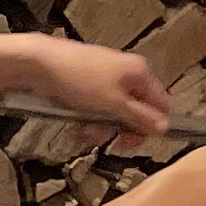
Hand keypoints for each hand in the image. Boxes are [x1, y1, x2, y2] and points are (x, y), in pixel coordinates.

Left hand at [23, 37, 169, 140]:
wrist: (39, 63)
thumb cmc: (79, 79)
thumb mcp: (114, 104)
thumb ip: (141, 118)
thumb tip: (166, 127)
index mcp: (140, 73)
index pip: (162, 105)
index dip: (150, 127)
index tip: (130, 141)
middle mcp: (128, 73)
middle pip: (138, 112)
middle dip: (121, 130)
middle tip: (104, 139)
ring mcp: (108, 78)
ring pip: (117, 113)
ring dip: (103, 127)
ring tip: (86, 130)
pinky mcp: (89, 85)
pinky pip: (99, 109)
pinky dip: (90, 119)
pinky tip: (78, 124)